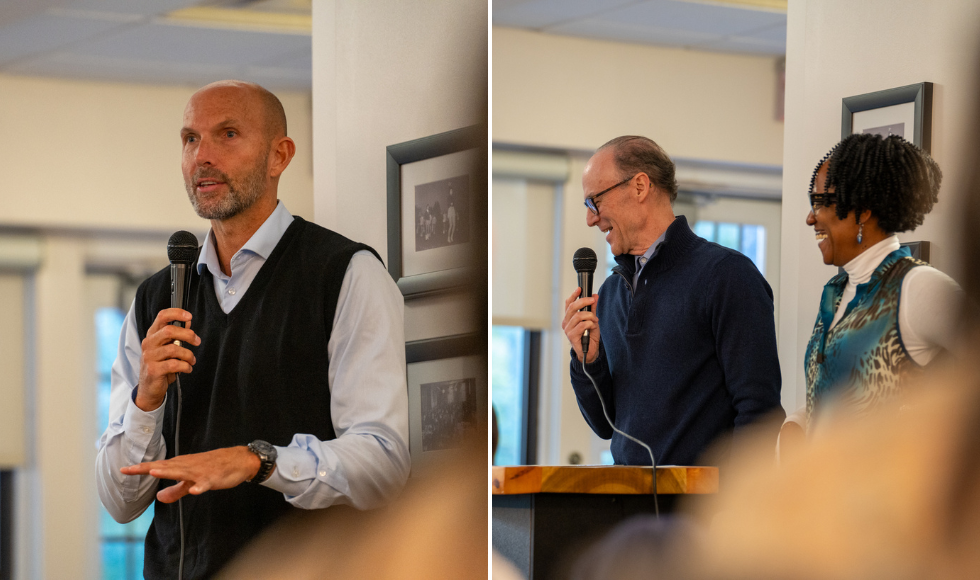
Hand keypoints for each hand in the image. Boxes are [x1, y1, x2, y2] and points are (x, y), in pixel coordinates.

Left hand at [120, 446, 262, 503]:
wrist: (239, 460)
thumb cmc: (214, 468)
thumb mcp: (192, 480)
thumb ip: (175, 490)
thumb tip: (158, 498)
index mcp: (182, 466)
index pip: (158, 467)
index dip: (141, 469)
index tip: (123, 470)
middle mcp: (188, 466)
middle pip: (165, 467)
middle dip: (147, 468)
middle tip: (128, 469)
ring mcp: (201, 472)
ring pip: (182, 472)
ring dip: (169, 472)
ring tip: (154, 473)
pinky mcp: (213, 478)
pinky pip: (205, 484)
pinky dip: (200, 487)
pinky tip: (194, 491)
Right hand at [136, 308, 199, 411]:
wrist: (149, 388)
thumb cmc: (161, 365)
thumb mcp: (168, 348)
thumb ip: (176, 335)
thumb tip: (188, 321)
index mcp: (152, 335)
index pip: (161, 317)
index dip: (176, 313)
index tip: (189, 316)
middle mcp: (149, 343)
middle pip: (170, 331)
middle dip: (188, 335)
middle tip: (197, 341)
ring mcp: (149, 357)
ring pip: (174, 349)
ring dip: (188, 355)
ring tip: (191, 360)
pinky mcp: (153, 370)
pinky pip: (175, 364)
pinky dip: (186, 366)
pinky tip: (187, 368)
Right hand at [561, 287, 599, 363]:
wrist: (589, 352)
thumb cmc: (589, 336)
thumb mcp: (592, 319)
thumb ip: (593, 308)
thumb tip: (595, 296)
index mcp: (569, 317)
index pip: (568, 303)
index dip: (573, 295)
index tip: (580, 289)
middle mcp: (566, 322)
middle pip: (572, 307)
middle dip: (584, 301)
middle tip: (592, 300)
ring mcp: (568, 330)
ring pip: (578, 316)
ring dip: (589, 316)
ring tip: (594, 319)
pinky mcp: (572, 336)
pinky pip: (581, 326)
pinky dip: (589, 324)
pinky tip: (592, 326)